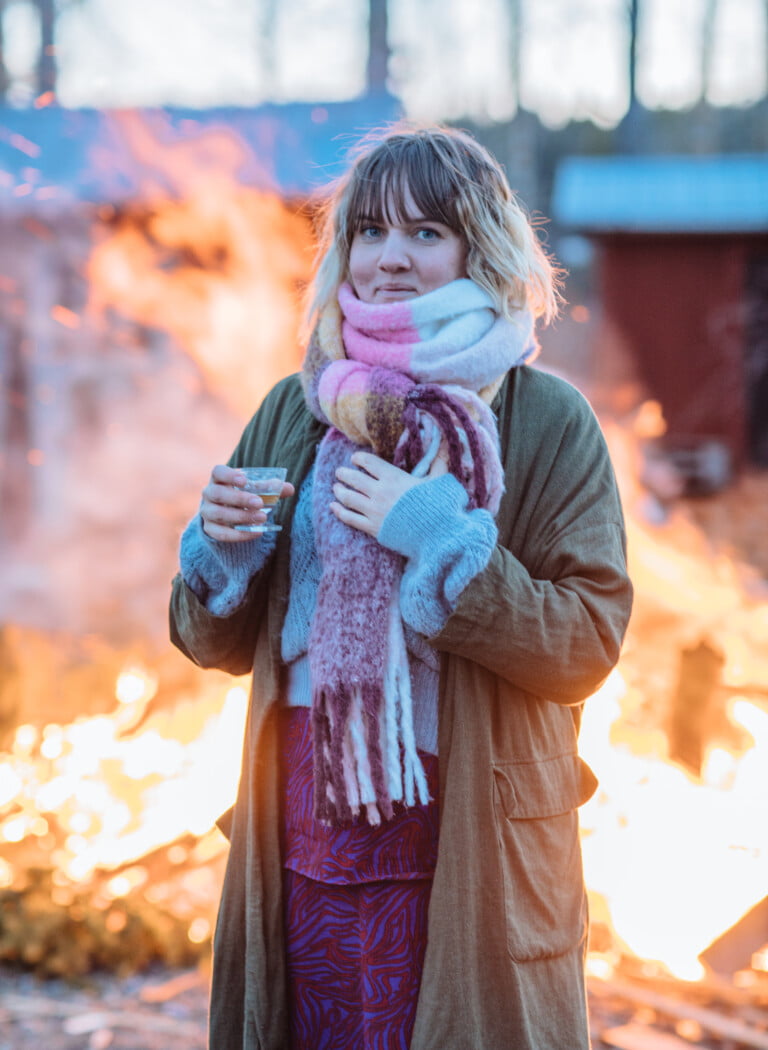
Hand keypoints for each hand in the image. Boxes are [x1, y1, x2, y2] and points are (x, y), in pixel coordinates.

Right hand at [200, 465, 294, 541]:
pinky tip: (257, 532)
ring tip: (262, 518)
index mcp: (219, 479)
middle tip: (259, 503)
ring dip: (241, 516)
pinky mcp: (210, 529)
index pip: (218, 472)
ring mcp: (207, 512)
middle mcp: (209, 494)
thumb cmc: (243, 496)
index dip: (229, 475)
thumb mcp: (255, 490)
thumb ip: (270, 488)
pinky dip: (239, 535)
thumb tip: (289, 488)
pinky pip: (221, 534)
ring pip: (219, 514)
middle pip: (218, 494)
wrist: (228, 514)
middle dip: (239, 498)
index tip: (244, 480)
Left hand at [331, 451, 445, 537]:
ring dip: (339, 490)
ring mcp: (374, 511)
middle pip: (354, 479)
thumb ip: (439, 462)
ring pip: (348, 497)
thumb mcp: (440, 480)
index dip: (359, 459)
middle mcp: (379, 492)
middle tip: (339, 472)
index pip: (369, 463)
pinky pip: (349, 518)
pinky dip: (339, 511)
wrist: (437, 535)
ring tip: (336, 487)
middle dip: (344, 473)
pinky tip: (333, 506)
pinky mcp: (373, 528)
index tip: (355, 458)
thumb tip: (447, 443)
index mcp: (394, 477)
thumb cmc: (439, 506)